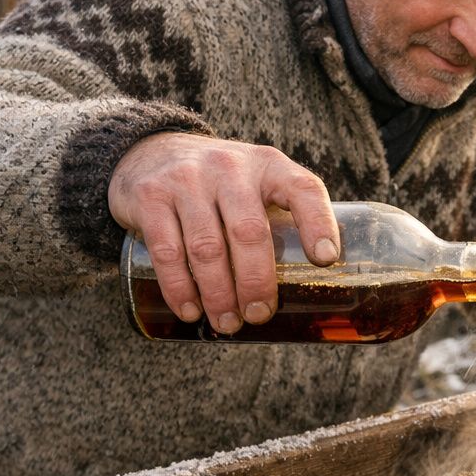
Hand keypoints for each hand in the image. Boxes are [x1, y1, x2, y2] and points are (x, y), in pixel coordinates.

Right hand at [109, 133, 337, 333]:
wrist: (150, 152)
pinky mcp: (150, 196)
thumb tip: (311, 286)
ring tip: (228, 323)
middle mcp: (230, 167)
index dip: (318, 224)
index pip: (303, 190)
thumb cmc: (221, 183)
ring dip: (219, 294)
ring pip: (207, 248)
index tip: (324, 260)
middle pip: (250, 232)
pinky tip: (190, 310)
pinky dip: (180, 288)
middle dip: (257, 282)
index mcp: (269, 166)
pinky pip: (167, 251)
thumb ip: (282, 216)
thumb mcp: (257, 182)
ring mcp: (187, 179)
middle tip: (259, 315)